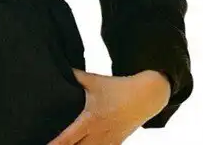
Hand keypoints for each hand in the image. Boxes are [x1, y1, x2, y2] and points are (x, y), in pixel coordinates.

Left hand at [47, 68, 170, 144]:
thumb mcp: (94, 80)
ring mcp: (109, 142)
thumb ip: (75, 75)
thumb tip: (60, 65)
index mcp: (90, 119)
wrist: (145, 96)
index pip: (69, 137)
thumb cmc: (117, 87)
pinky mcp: (116, 144)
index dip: (57, 144)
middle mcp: (99, 134)